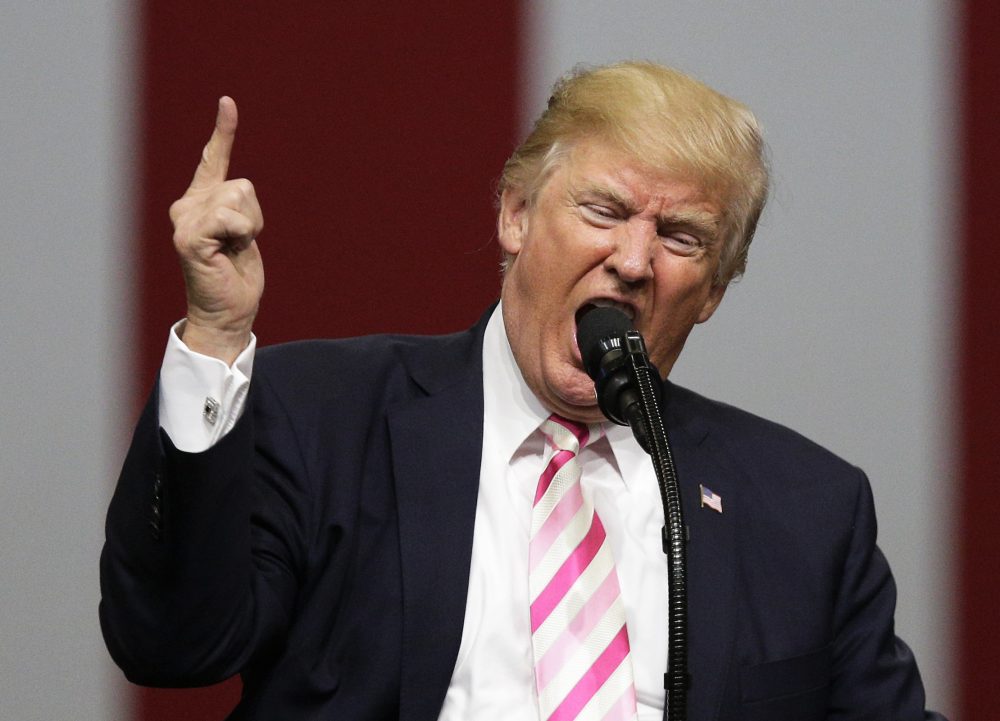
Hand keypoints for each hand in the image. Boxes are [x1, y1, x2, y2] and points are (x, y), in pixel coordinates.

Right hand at [169, 97, 263, 363]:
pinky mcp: (188, 237)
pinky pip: (232, 218)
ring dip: (249, 228)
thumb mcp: (241, 234)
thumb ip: (236, 209)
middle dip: (254, 218)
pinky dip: (242, 235)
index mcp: (199, 202)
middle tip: (238, 246)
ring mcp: (184, 220)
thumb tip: (239, 191)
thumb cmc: (235, 277)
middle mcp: (185, 206)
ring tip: (233, 250)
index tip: (228, 102)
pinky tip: (227, 253)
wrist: (227, 312)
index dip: (224, 131)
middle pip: (242, 186)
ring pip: (239, 198)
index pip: (214, 160)